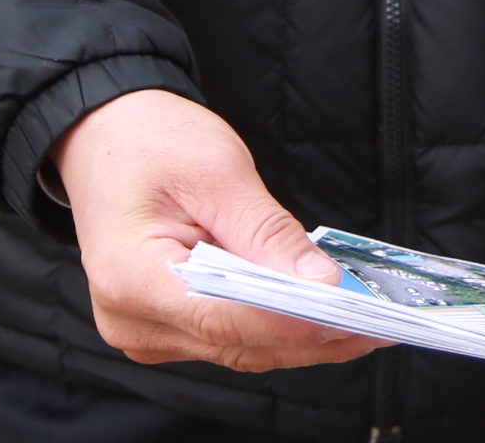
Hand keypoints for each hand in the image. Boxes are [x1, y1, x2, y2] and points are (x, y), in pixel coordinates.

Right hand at [54, 87, 379, 370]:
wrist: (105, 136)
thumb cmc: (148, 142)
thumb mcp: (216, 171)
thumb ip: (267, 232)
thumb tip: (320, 283)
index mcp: (132, 278)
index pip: (226, 319)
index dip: (294, 323)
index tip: (352, 318)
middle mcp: (132, 319)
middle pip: (237, 344)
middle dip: (311, 335)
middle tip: (380, 324)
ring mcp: (146, 329)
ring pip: (239, 349)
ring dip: (300, 336)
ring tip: (364, 320)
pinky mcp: (165, 324)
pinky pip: (229, 336)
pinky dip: (276, 326)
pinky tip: (321, 312)